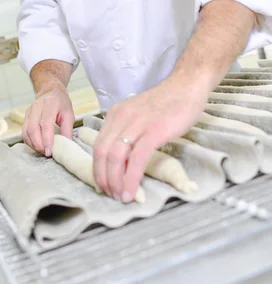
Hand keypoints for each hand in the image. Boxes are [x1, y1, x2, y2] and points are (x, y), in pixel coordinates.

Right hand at [22, 83, 74, 156]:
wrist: (51, 92)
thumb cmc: (61, 104)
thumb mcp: (69, 114)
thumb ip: (67, 130)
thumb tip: (66, 146)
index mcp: (50, 104)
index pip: (45, 123)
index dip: (46, 139)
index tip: (49, 151)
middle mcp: (37, 107)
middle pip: (33, 128)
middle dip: (38, 144)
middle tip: (46, 153)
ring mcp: (29, 111)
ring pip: (26, 131)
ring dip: (33, 144)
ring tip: (42, 150)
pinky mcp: (25, 116)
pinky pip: (24, 132)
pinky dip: (29, 141)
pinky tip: (37, 146)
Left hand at [92, 79, 206, 202]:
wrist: (186, 86)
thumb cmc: (166, 103)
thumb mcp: (139, 115)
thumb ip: (129, 132)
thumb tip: (123, 161)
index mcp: (116, 114)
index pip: (98, 144)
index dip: (97, 168)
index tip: (102, 184)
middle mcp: (122, 117)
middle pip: (102, 152)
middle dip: (103, 177)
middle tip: (109, 194)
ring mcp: (137, 124)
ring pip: (116, 156)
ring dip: (115, 181)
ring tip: (120, 197)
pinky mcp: (154, 131)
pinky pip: (137, 159)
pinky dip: (131, 178)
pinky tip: (132, 192)